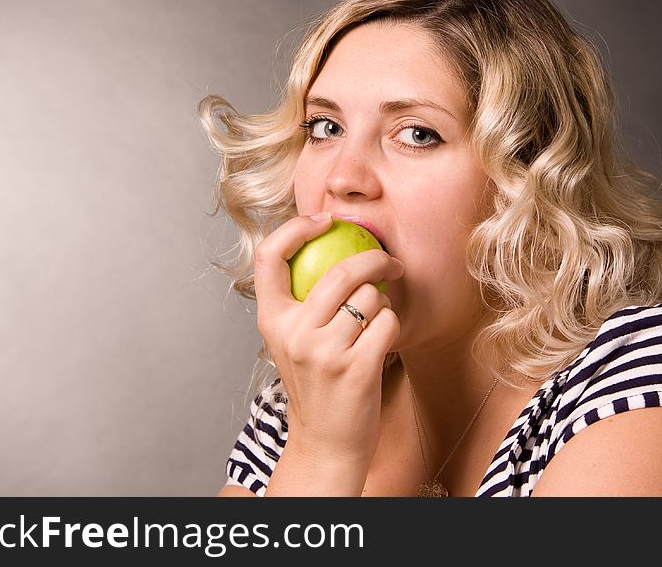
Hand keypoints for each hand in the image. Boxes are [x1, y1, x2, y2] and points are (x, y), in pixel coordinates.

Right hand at [254, 212, 404, 472]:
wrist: (327, 442)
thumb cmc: (317, 383)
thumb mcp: (294, 340)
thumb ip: (303, 300)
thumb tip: (329, 241)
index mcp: (271, 320)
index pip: (268, 257)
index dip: (295, 227)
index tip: (324, 219)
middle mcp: (293, 333)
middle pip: (340, 271)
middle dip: (374, 258)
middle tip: (390, 262)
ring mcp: (323, 352)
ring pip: (369, 296)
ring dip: (382, 302)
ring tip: (374, 322)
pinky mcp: (356, 367)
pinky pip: (387, 322)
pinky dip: (392, 326)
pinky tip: (382, 341)